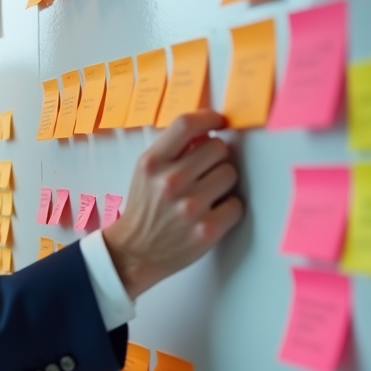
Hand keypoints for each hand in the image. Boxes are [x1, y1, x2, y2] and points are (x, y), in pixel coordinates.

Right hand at [103, 110, 243, 299]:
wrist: (134, 252)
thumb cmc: (144, 208)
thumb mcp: (146, 172)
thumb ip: (172, 150)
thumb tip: (208, 131)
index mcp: (152, 163)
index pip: (186, 124)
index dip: (209, 118)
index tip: (219, 122)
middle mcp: (170, 182)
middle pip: (218, 147)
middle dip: (215, 157)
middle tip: (205, 171)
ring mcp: (190, 206)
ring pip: (230, 173)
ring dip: (223, 182)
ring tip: (207, 194)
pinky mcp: (207, 230)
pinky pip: (236, 204)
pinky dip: (228, 208)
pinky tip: (211, 213)